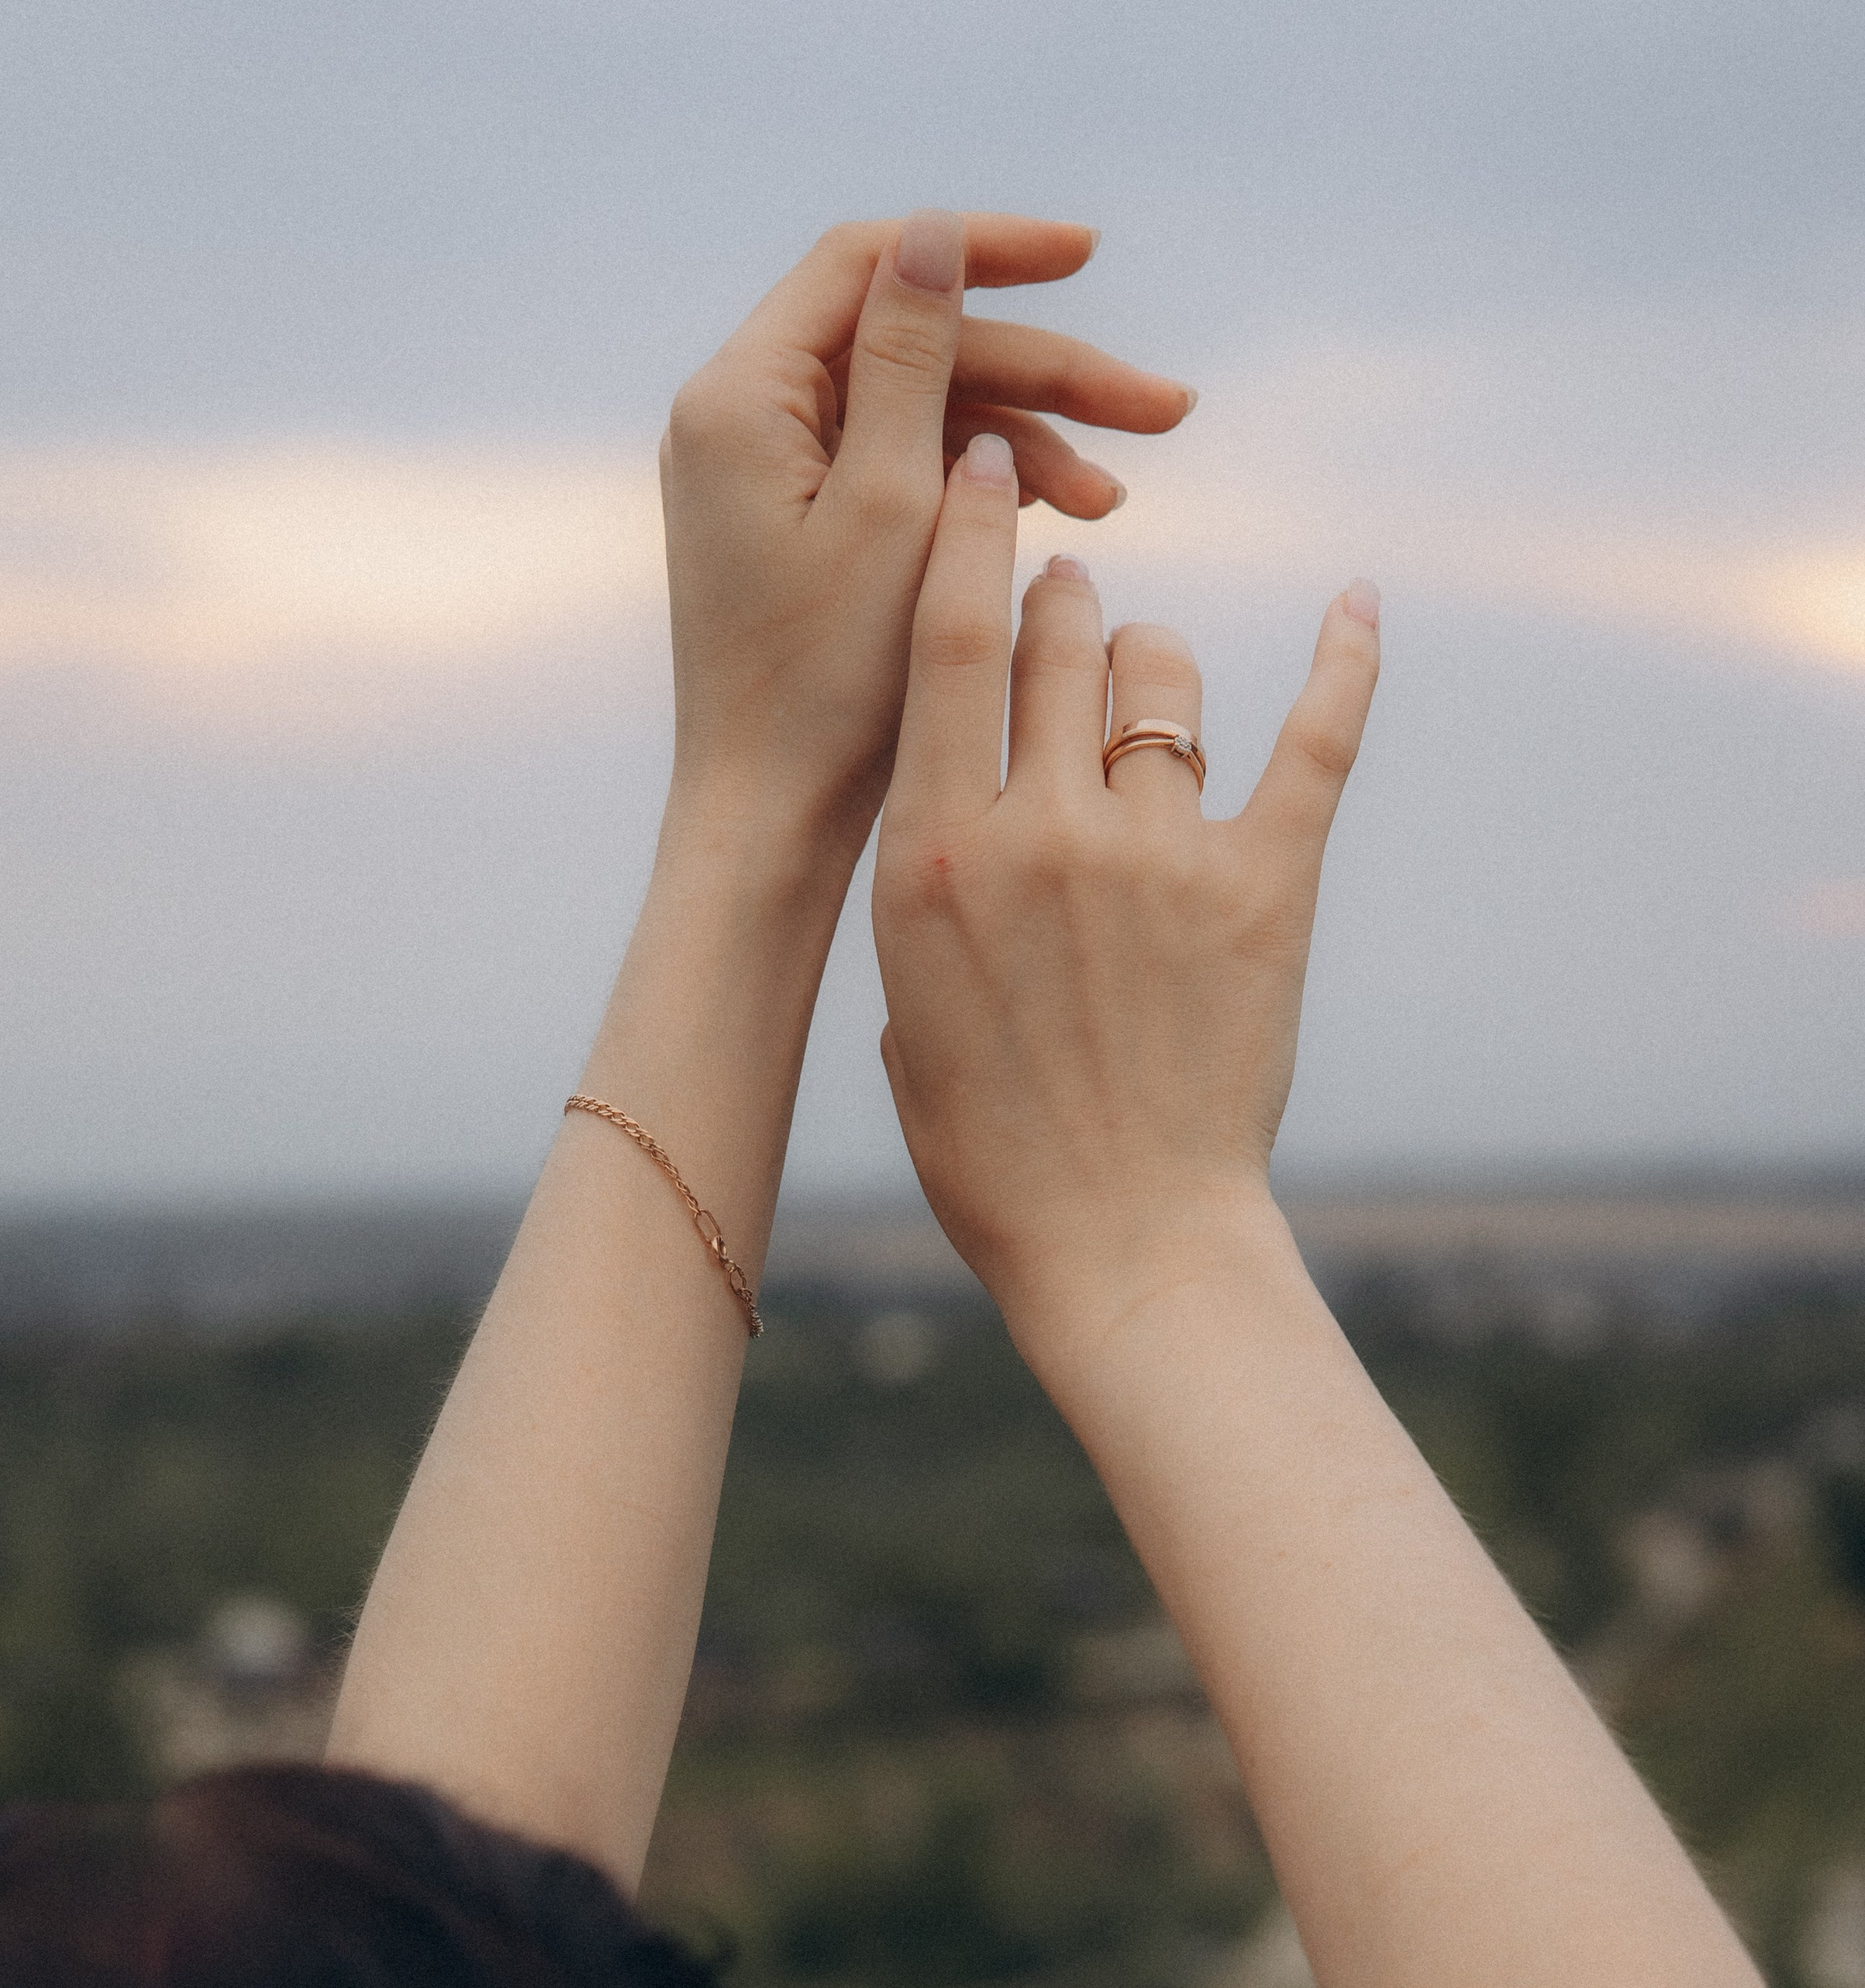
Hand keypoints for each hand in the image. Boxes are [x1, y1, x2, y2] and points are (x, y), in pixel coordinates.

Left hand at [660, 213, 1194, 852]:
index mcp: (741, 397)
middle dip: (1037, 374)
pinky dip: (973, 489)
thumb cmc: (824, 687)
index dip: (984, 252)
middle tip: (1162, 411)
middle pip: (911, 346)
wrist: (772, 819)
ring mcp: (765, 476)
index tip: (1087, 258)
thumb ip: (913, 359)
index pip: (871, 263)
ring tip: (1110, 503)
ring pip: (916, 415)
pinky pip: (897, 472)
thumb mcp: (891, 506)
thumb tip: (934, 235)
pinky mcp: (794, 527)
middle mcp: (739, 420)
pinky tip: (1053, 516)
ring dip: (1021, 442)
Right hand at [870, 434, 1380, 1365]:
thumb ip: (926, 881)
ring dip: (1151, 666)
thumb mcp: (905, 1003)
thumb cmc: (994, 1147)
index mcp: (936, 854)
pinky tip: (1361, 606)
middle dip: (1057, 606)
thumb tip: (953, 794)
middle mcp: (1045, 831)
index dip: (961, 534)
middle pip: (1057, 636)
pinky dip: (1346, 663)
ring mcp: (1162, 854)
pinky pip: (1317, 738)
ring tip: (1146, 691)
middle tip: (1061, 617)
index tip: (974, 471)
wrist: (1121, 1238)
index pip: (944, 641)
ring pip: (1162, 679)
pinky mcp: (1267, 888)